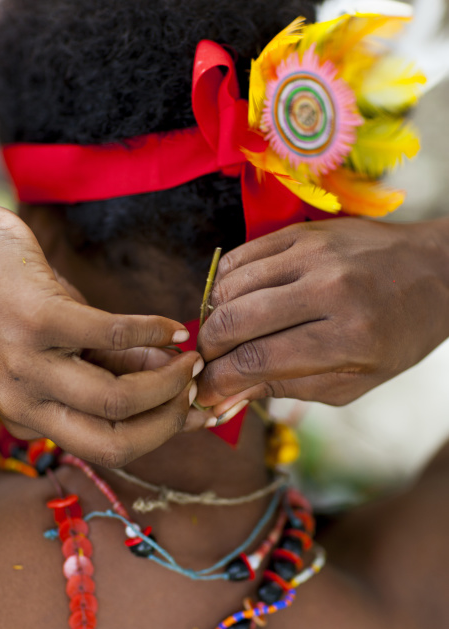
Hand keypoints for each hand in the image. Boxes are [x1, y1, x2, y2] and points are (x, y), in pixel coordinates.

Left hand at [0, 187, 202, 466]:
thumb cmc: (21, 303)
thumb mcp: (69, 349)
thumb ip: (118, 369)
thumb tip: (179, 381)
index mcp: (31, 419)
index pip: (109, 446)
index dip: (163, 432)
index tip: (199, 410)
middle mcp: (24, 404)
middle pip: (114, 441)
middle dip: (168, 420)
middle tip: (195, 386)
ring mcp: (28, 366)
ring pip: (115, 399)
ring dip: (167, 380)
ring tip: (190, 357)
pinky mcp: (39, 321)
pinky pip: (112, 337)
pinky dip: (153, 332)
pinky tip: (174, 327)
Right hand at [197, 217, 448, 411]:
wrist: (434, 271)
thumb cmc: (396, 336)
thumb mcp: (353, 381)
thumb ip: (288, 388)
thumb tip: (228, 396)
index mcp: (348, 337)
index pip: (258, 360)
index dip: (218, 381)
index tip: (203, 392)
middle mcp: (329, 289)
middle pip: (235, 320)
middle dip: (207, 351)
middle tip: (204, 365)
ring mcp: (314, 253)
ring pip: (231, 286)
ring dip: (212, 317)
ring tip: (221, 335)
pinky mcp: (303, 232)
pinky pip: (241, 255)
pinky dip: (223, 283)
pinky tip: (230, 302)